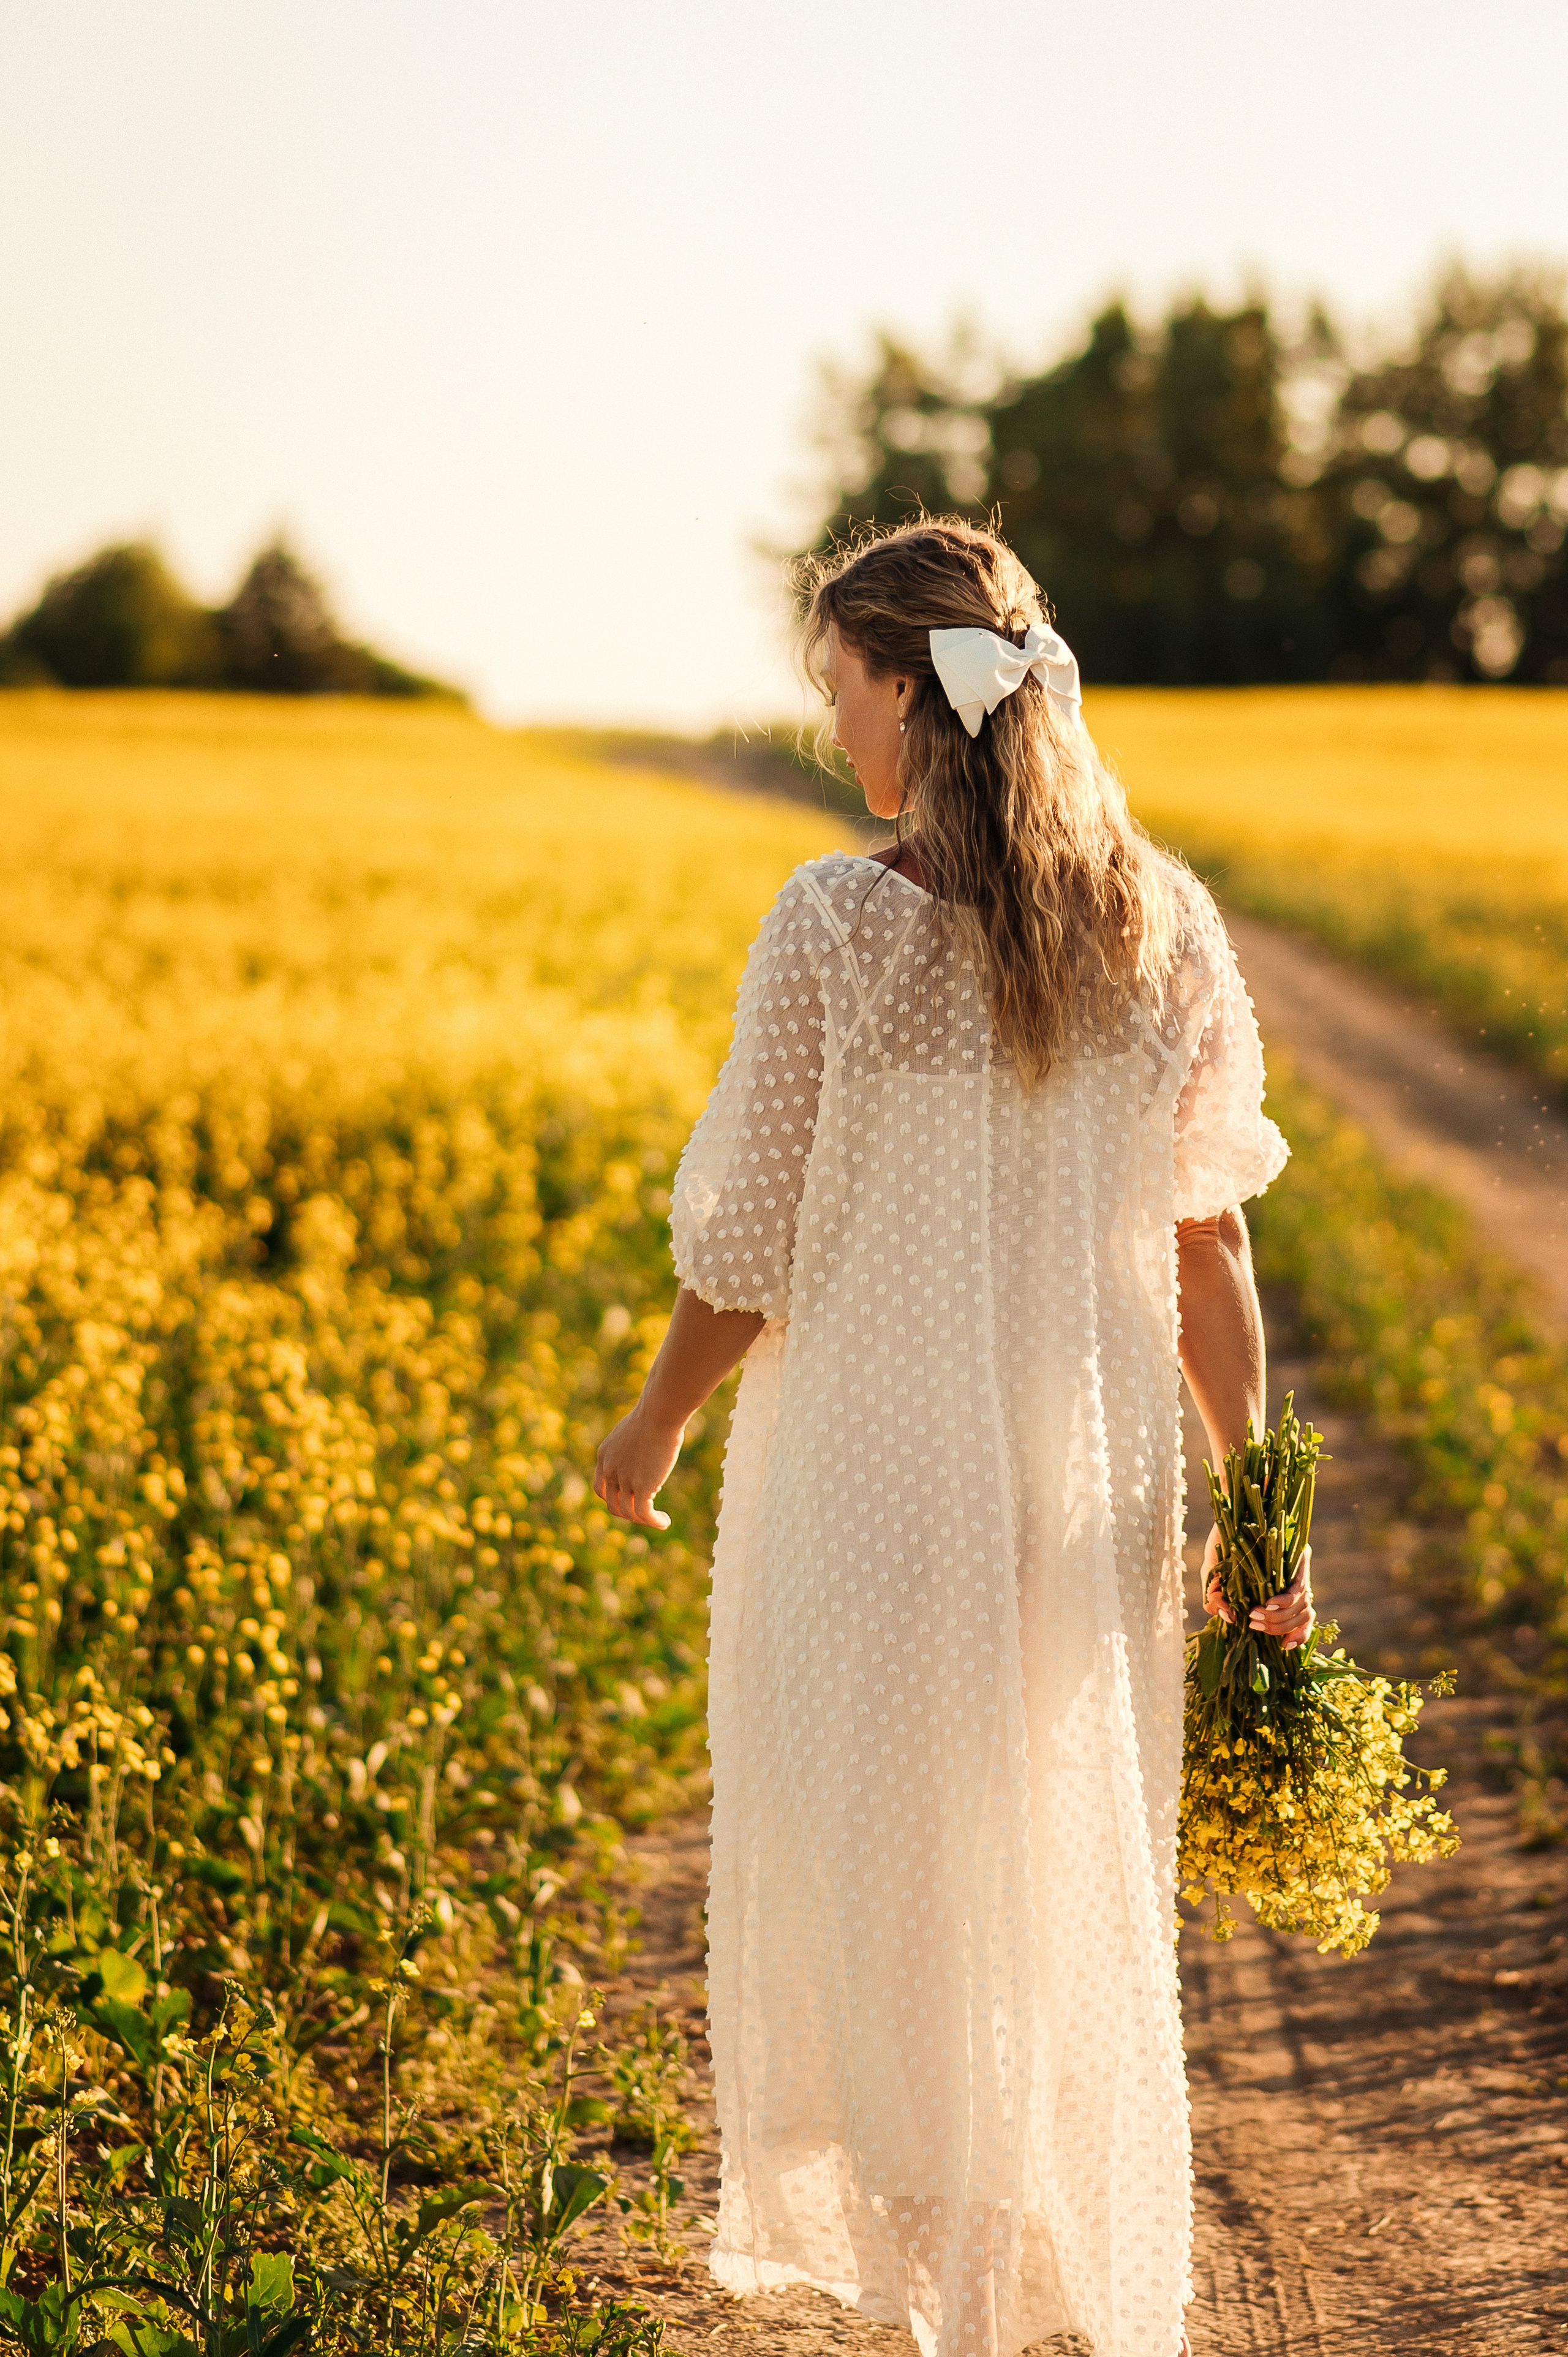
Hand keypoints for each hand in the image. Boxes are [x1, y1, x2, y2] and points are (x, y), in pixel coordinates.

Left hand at [593, 1402, 681, 1528]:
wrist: (659, 1413)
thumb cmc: (654, 1416)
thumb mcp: (634, 1432)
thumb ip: (632, 1449)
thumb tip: (645, 1459)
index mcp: (604, 1456)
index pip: (602, 1488)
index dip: (615, 1499)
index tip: (632, 1499)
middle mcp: (609, 1469)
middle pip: (612, 1504)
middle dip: (628, 1513)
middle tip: (646, 1514)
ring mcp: (623, 1479)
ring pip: (628, 1512)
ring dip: (644, 1520)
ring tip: (659, 1520)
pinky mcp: (641, 1486)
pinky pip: (644, 1513)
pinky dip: (654, 1521)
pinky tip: (664, 1522)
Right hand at [1203, 1537, 1314, 1650]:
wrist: (1230, 1513)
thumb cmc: (1222, 1546)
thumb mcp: (1212, 1578)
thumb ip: (1216, 1601)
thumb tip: (1231, 1619)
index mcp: (1279, 1593)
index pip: (1301, 1622)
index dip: (1298, 1637)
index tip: (1285, 1647)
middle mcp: (1293, 1584)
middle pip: (1301, 1618)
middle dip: (1277, 1628)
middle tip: (1252, 1622)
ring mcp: (1296, 1572)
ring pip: (1302, 1607)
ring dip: (1278, 1618)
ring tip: (1254, 1614)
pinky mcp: (1298, 1560)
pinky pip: (1299, 1588)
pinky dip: (1285, 1601)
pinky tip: (1269, 1604)